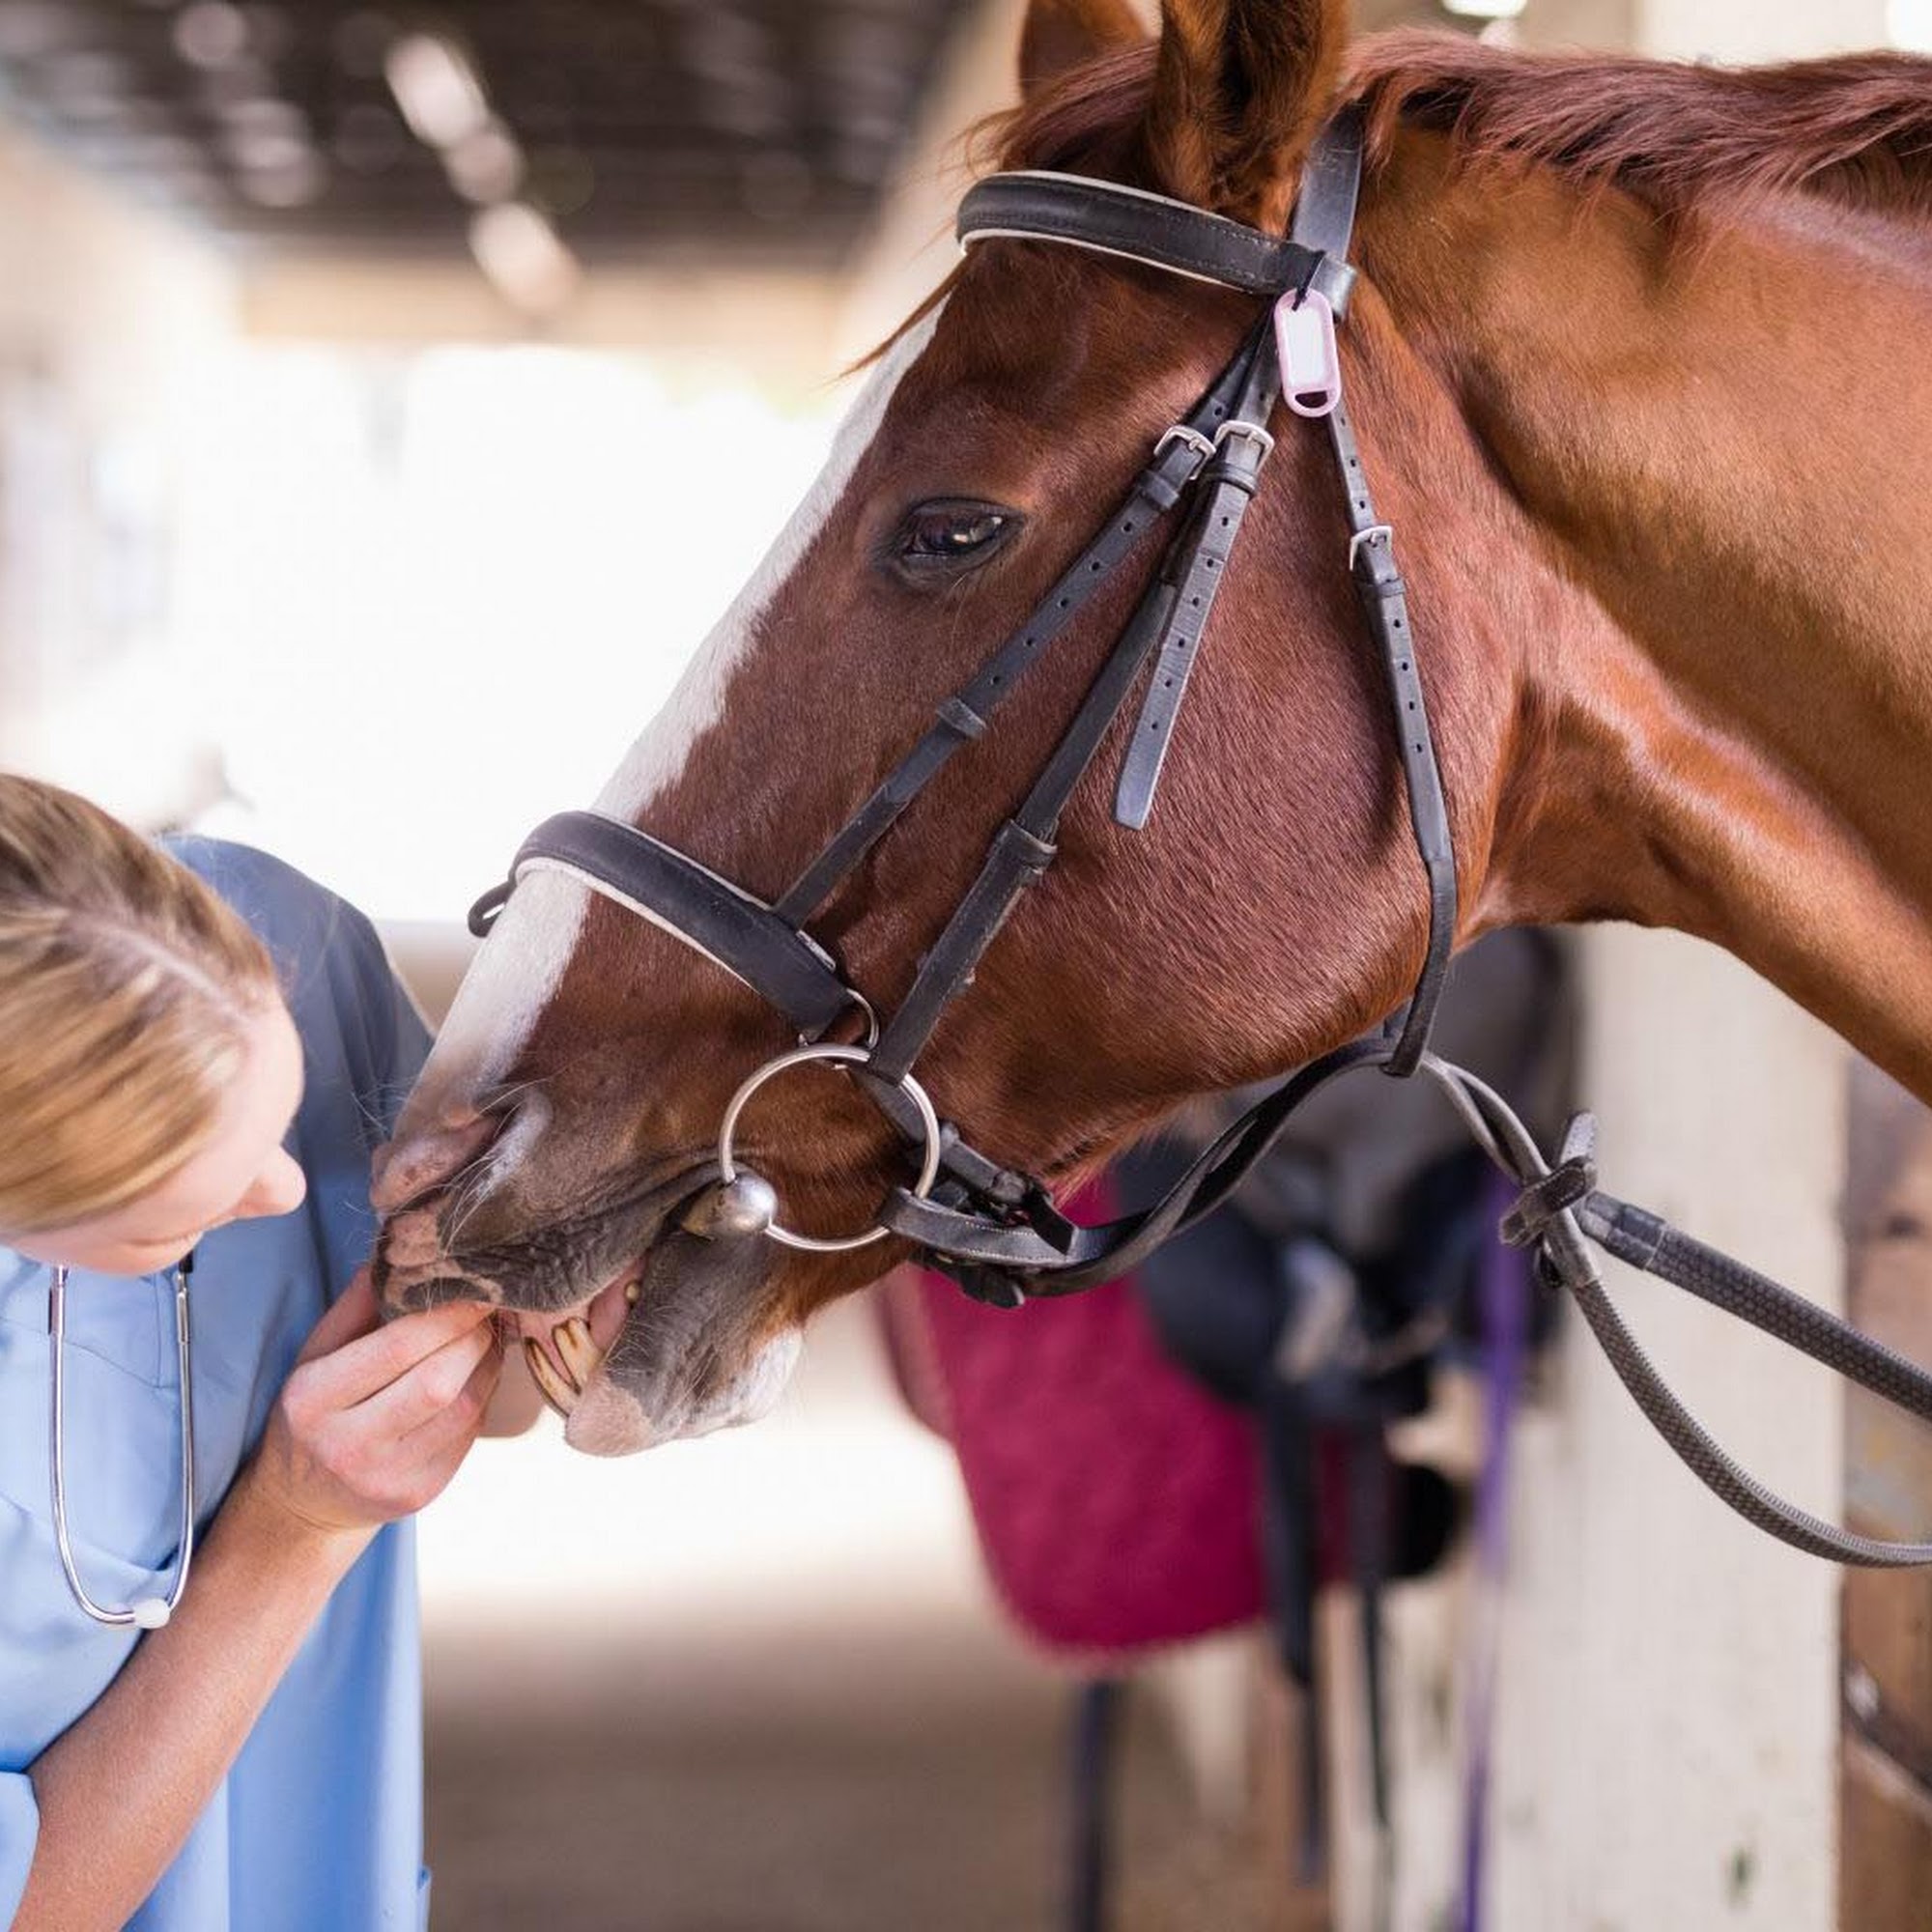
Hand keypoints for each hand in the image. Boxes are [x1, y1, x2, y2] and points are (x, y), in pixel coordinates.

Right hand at [243, 1269, 501, 1539]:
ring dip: (488, 1364)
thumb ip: (356, 1304)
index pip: (397, 1348)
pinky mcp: (419, 1494)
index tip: (475, 1286)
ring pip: (465, 1409)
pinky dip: (483, 1395)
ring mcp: (387, 1478)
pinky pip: (469, 1435)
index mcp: (313, 1400)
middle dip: (475, 1337)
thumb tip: (401, 1249)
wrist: (301, 1502)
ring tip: (486, 1336)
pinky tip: (477, 1374)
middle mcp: (347, 1446)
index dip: (447, 1313)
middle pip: (438, 1381)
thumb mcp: (314, 1354)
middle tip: (487, 1307)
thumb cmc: (313, 1411)